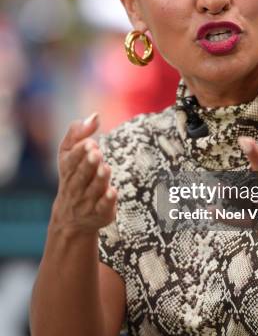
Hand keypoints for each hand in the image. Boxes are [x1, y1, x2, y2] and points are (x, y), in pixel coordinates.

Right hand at [51, 113, 117, 233]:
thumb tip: (95, 115)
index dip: (80, 152)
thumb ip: (78, 133)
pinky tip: (113, 191)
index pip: (71, 161)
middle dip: (88, 163)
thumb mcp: (68, 154)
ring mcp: (86, 201)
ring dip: (99, 179)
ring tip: (106, 168)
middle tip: (96, 152)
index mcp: (67, 169)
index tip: (90, 143)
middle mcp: (75, 186)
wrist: (70, 219)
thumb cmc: (73, 176)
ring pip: (93, 190)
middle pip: (81, 175)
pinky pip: (102, 208)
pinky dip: (107, 201)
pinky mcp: (100, 214)